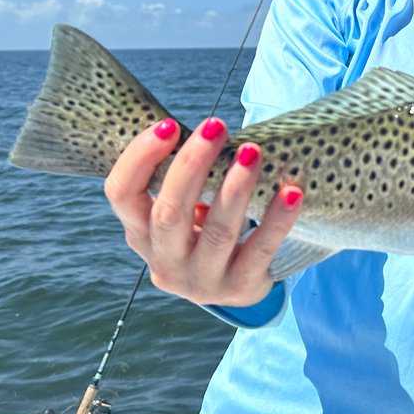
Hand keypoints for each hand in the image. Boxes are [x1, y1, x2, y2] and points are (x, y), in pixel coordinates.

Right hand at [102, 117, 301, 305]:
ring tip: (253, 152)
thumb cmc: (203, 233)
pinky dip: (277, 220)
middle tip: (216, 127)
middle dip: (192, 165)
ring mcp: (202, 280)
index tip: (170, 125)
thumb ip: (181, 180)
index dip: (139, 158)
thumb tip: (206, 129)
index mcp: (141, 234)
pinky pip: (261, 250)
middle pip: (168, 213)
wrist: (234, 288)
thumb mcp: (181, 213)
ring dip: (236, 188)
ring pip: (217, 232)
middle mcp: (164, 261)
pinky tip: (292, 192)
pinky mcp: (240, 288)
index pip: (122, 195)